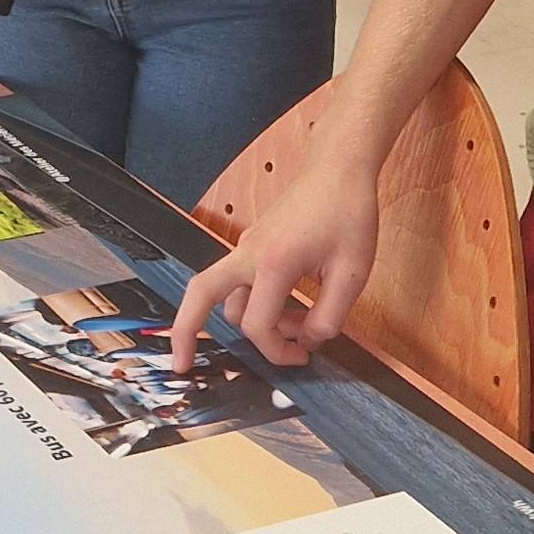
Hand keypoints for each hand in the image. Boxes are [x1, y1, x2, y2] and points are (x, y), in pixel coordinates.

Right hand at [168, 147, 379, 368]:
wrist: (338, 168)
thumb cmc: (348, 214)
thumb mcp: (352, 273)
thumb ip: (329, 316)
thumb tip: (309, 341)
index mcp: (272, 262)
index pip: (258, 325)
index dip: (278, 351)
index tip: (304, 356)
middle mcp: (249, 253)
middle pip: (199, 294)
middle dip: (185, 332)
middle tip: (181, 365)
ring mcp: (247, 246)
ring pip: (227, 296)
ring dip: (251, 321)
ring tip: (296, 328)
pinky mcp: (254, 244)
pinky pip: (242, 283)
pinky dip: (257, 303)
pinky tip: (292, 308)